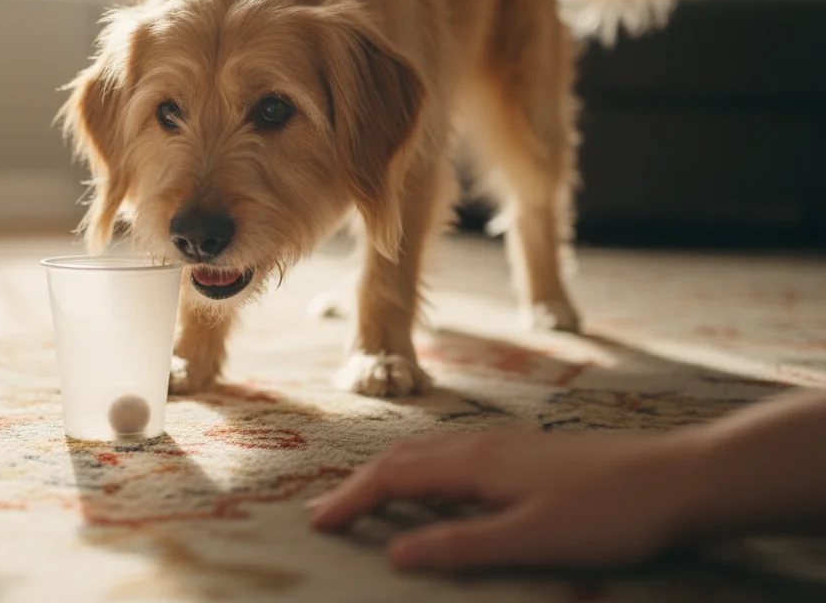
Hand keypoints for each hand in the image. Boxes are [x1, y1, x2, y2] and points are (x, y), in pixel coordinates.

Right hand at [308, 428, 702, 572]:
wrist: (678, 480)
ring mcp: (506, 445)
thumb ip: (461, 545)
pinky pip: (453, 456)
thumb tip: (395, 552)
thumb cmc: (608, 514)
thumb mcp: (530, 540)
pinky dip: (422, 471)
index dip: (351, 500)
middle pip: (402, 458)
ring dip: (388, 474)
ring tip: (366, 497)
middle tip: (325, 512)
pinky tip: (436, 488)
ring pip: (428, 453)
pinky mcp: (528, 452)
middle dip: (359, 484)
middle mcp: (482, 445)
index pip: (392, 478)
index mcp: (474, 464)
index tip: (318, 524)